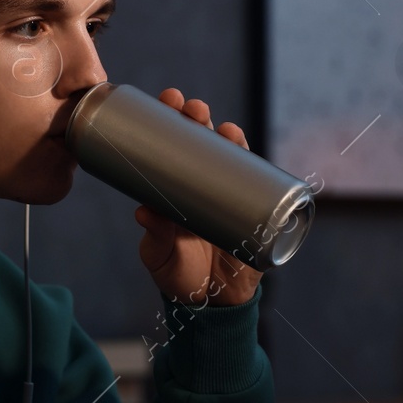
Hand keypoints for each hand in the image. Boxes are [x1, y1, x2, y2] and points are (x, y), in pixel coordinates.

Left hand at [134, 89, 262, 306]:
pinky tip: (251, 152)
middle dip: (200, 119)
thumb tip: (144, 211)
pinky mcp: (252, 213)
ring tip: (225, 129)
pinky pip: (258, 184)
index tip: (170, 99)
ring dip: (230, 137)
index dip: (172, 118)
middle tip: (194, 108)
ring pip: (231, 157)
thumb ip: (155, 235)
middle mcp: (201, 184)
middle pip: (203, 141)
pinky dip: (257, 167)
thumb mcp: (160, 255)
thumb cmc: (178, 274)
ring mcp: (228, 195)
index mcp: (174, 186)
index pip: (173, 143)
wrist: (210, 303)